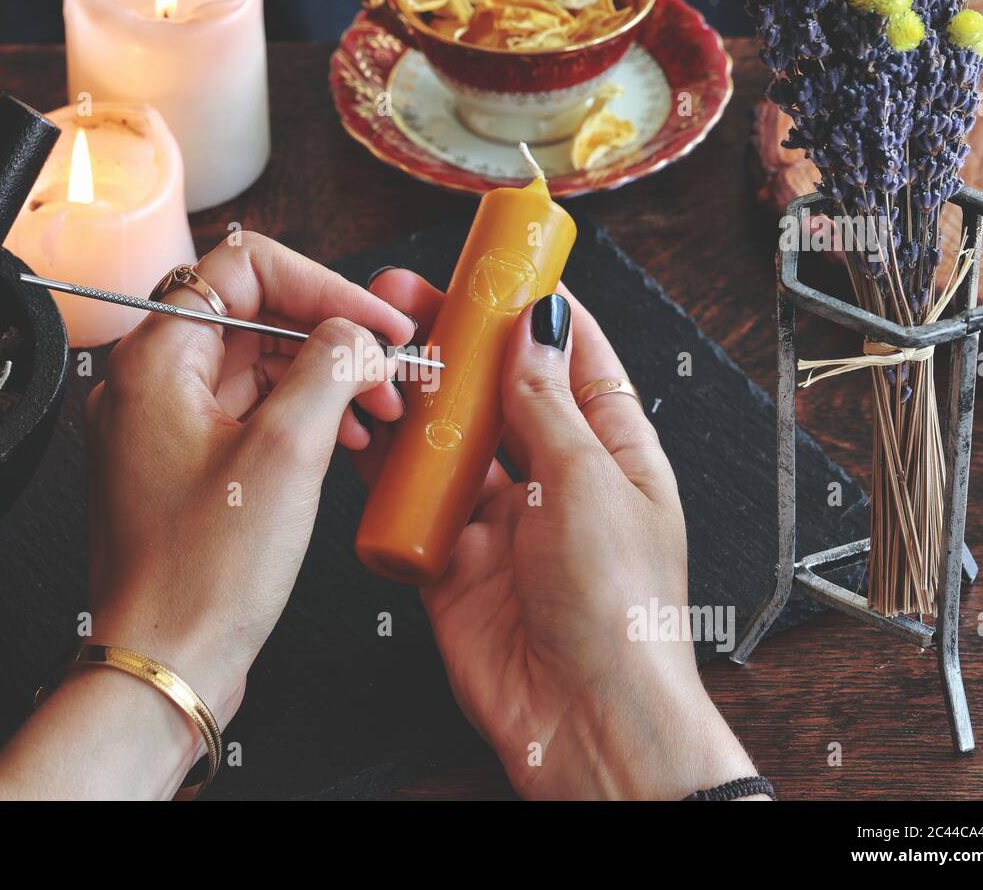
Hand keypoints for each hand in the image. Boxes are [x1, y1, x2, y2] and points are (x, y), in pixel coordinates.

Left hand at [0, 233, 411, 798]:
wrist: (165, 664)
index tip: (378, 322)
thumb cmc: (203, 575)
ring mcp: (165, 427)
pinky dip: (303, 417)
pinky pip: (251, 414)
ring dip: (325, 378)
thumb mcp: (287, 453)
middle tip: (391, 371)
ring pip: (258, 366)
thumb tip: (358, 336)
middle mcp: (150, 384)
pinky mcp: (186, 467)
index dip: (324, 285)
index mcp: (156, 360)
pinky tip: (347, 442)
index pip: (245, 267)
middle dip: (332, 337)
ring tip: (380, 414)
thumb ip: (331, 367)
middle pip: (254, 315)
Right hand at [359, 270, 758, 799]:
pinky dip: (389, 472)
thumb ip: (547, 403)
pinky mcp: (453, 564)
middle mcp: (557, 480)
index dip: (536, 310)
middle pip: (502, 393)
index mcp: (613, 452)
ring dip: (419, 402)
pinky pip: (415, 505)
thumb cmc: (619, 607)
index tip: (499, 264)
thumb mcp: (588, 482)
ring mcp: (502, 522)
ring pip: (451, 444)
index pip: (574, 359)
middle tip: (406, 298)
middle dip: (458, 346)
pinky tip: (364, 432)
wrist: (583, 720)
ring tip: (376, 354)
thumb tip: (532, 325)